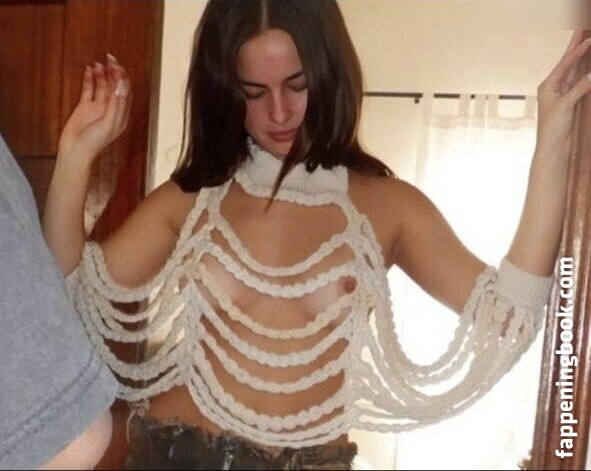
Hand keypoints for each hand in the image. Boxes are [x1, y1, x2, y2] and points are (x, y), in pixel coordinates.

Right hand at [58, 54, 131, 166]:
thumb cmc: (94, 143)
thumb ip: (115, 105)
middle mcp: (111, 110)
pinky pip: (89, 90)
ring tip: (100, 62)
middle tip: (111, 58)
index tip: (119, 67)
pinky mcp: (85, 107)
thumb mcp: (109, 123)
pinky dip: (90, 79)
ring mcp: (98, 107)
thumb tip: (120, 86)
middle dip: (114, 72)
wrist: (75, 151)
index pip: (125, 92)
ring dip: (103, 74)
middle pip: (115, 87)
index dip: (123, 79)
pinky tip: (89, 70)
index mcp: (121, 115)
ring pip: (102, 86)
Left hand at [536, 31, 590, 158]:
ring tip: (586, 39)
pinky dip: (584, 69)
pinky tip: (587, 60)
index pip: (565, 64)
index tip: (589, 39)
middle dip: (576, 45)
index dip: (577, 51)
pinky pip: (578, 79)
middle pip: (568, 61)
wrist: (552, 145)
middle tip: (582, 28)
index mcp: (548, 85)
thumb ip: (579, 88)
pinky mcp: (568, 98)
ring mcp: (561, 91)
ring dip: (581, 54)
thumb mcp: (566, 105)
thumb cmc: (553, 127)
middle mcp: (553, 86)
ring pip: (574, 68)